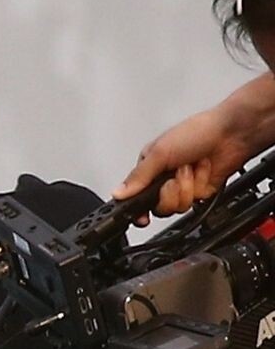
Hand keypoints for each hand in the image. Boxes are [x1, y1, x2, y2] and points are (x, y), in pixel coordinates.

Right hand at [115, 76, 274, 215]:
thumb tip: (117, 193)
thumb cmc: (198, 132)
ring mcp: (182, 187)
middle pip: (156, 206)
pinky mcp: (198, 192)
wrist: (232, 133)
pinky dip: (199, 186)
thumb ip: (137, 177)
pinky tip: (202, 170)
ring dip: (186, 187)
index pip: (135, 196)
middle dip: (168, 193)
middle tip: (174, 177)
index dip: (138, 208)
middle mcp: (163, 179)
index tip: (141, 216)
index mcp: (149, 168)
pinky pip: (193, 202)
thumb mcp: (159, 152)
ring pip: (175, 207)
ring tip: (191, 168)